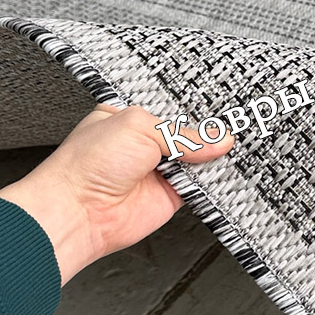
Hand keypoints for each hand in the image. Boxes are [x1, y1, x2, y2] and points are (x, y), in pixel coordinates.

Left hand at [0, 105, 232, 285]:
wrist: (79, 212)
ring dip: (214, 155)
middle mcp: (146, 142)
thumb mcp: (138, 127)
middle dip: (210, 130)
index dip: (196, 105)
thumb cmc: (88, 164)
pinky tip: (225, 168)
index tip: (222, 102)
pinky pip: (201, 185)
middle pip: (190, 132)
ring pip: (199, 158)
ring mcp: (160, 168)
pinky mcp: (171, 194)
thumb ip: (183, 133)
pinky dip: (214, 180)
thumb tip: (218, 139)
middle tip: (234, 121)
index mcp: (132, 116)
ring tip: (235, 143)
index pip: (173, 104)